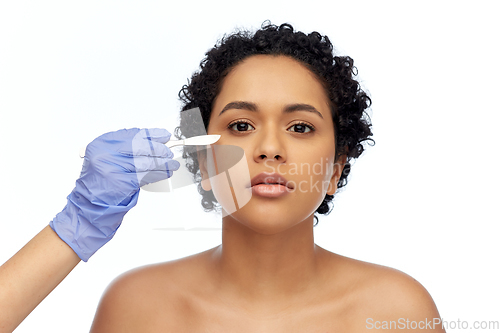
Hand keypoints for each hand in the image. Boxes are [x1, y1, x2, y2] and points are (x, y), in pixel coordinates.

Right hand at [50, 128, 179, 260]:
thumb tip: (154, 141)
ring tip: (172, 164)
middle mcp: (107, 153)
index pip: (133, 134)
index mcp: (103, 142)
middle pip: (141, 147)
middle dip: (159, 149)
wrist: (89, 201)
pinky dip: (158, 174)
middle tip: (169, 152)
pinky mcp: (122, 182)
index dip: (152, 134)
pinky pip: (146, 176)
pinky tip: (166, 173)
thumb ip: (126, 147)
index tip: (164, 135)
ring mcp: (114, 168)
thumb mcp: (109, 156)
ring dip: (163, 163)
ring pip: (146, 162)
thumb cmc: (101, 179)